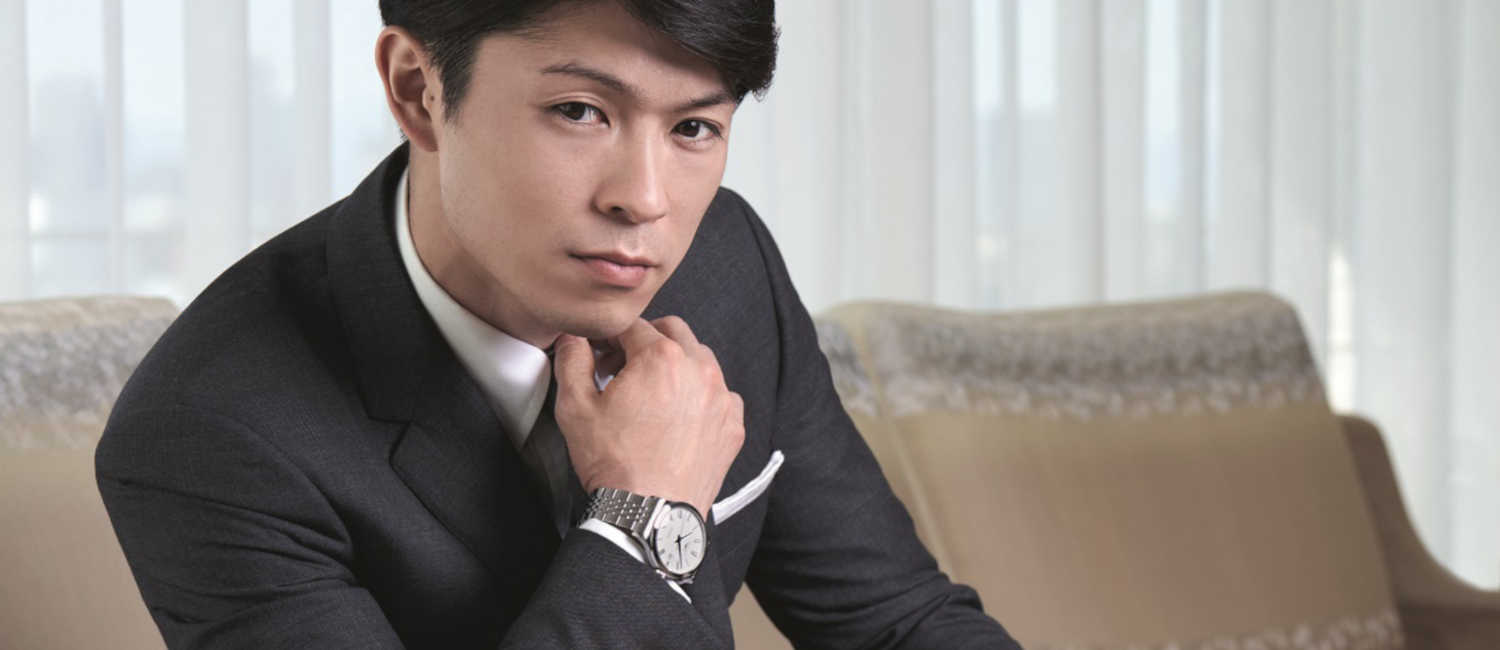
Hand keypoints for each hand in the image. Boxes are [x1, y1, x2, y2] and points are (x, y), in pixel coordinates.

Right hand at [553, 316, 744, 516]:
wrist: (650, 515)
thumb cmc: (616, 466)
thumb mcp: (575, 408)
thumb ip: (572, 362)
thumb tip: (573, 341)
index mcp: (661, 358)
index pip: (632, 326)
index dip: (610, 337)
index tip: (601, 352)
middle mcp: (699, 370)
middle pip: (673, 331)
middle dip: (645, 341)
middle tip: (623, 367)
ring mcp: (721, 398)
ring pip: (700, 359)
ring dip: (675, 364)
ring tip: (651, 392)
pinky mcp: (733, 425)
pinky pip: (720, 393)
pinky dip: (700, 395)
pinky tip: (678, 415)